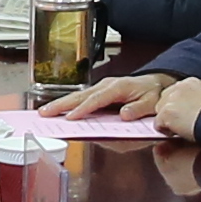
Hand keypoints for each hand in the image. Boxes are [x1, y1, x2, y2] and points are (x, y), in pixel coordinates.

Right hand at [53, 72, 167, 119]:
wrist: (156, 83)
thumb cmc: (153, 94)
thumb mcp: (152, 102)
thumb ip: (139, 109)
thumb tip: (124, 114)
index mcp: (119, 87)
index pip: (98, 100)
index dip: (83, 109)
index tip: (71, 118)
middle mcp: (106, 85)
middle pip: (81, 95)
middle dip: (62, 104)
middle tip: (45, 113)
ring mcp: (101, 87)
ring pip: (78, 95)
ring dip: (61, 103)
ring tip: (44, 111)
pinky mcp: (99, 91)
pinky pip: (81, 98)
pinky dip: (68, 103)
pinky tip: (57, 110)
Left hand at [151, 79, 200, 143]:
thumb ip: (194, 102)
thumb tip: (185, 113)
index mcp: (191, 82)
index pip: (175, 92)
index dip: (178, 106)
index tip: (186, 115)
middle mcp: (179, 86)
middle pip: (163, 99)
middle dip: (170, 111)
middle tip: (182, 124)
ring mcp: (171, 98)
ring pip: (160, 111)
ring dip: (168, 121)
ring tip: (182, 128)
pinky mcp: (166, 112)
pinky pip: (158, 124)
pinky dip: (165, 131)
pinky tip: (179, 132)